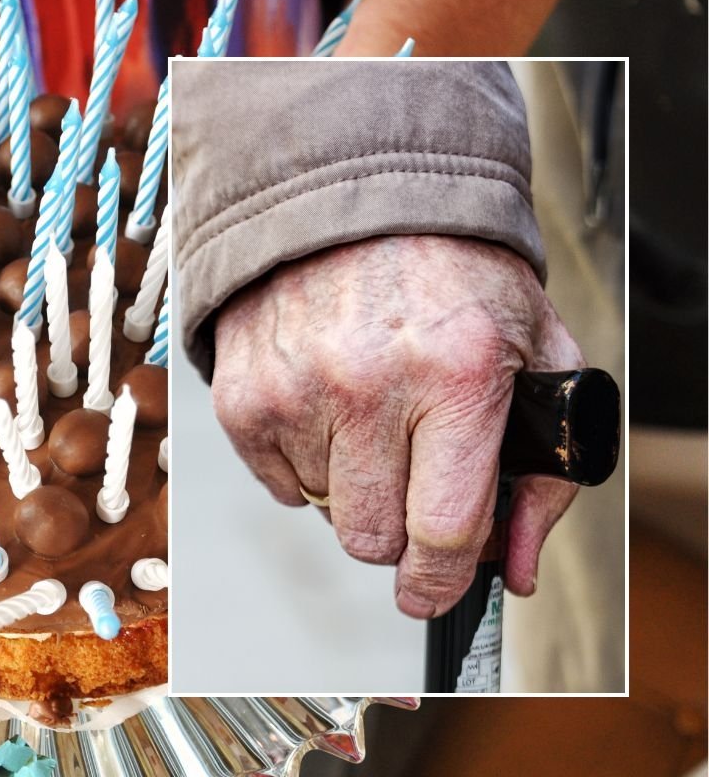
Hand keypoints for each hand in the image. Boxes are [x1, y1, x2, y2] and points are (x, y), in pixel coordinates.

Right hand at [211, 235, 583, 617]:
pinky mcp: (241, 394)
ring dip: (351, 485)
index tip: (432, 588)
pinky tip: (326, 408)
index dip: (443, 579)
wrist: (351, 197)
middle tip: (408, 484)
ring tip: (368, 418)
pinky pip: (277, 484)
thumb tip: (515, 570)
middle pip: (373, 538)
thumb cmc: (452, 275)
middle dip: (397, 530)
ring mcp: (296, 389)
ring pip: (325, 512)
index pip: (446, 529)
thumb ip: (544, 471)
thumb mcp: (534, 354)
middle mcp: (369, 383)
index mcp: (457, 373)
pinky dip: (305, 463)